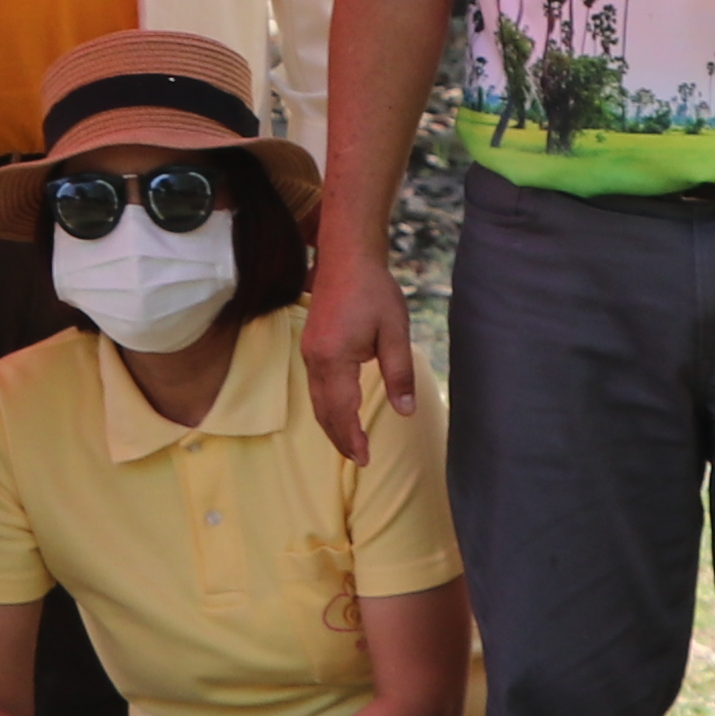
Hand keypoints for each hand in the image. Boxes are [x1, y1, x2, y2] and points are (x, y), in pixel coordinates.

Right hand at [302, 231, 419, 458]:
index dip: (352, 437)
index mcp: (334, 358)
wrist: (346, 256)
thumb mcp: (395, 332)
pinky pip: (315, 386)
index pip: (341, 410)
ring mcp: (309, 352)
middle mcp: (315, 359)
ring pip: (316, 400)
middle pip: (323, 411)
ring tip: (350, 443)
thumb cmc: (373, 291)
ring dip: (332, 424)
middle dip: (340, 438)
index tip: (364, 458)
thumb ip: (399, 373)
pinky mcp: (311, 345)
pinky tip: (340, 412)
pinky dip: (326, 406)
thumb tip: (404, 411)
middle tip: (359, 459)